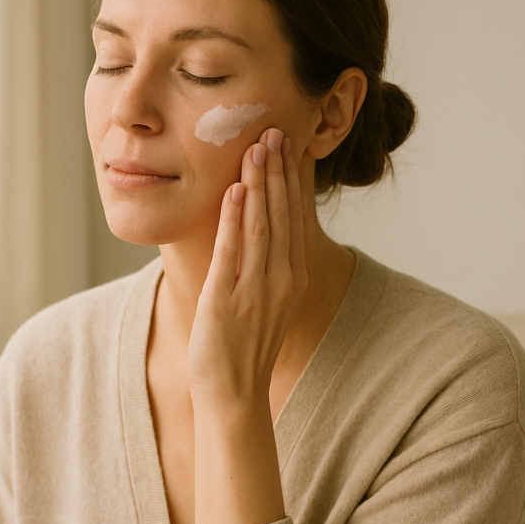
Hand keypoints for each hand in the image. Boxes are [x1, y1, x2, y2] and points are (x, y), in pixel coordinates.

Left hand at [188, 127, 307, 408]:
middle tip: (273, 130)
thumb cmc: (244, 345)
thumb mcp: (266, 299)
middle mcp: (283, 280)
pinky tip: (234, 192)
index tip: (288, 144)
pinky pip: (233, 253)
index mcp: (293, 277)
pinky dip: (234, 221)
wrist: (234, 393)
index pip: (296, 217)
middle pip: (283, 214)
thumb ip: (268, 262)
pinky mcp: (228, 302)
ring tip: (255, 148)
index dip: (292, 178)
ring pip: (262, 226)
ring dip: (259, 184)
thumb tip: (261, 224)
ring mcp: (257, 291)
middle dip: (278, 170)